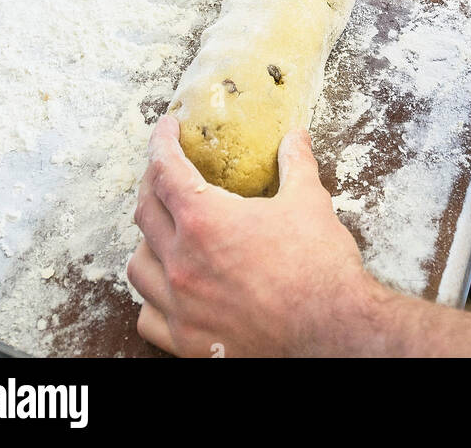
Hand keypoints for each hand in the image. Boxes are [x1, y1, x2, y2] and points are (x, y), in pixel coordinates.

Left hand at [128, 116, 383, 357]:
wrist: (332, 333)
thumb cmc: (319, 268)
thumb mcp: (309, 202)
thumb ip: (295, 164)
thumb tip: (295, 137)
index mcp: (205, 220)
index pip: (164, 170)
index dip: (161, 142)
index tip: (167, 128)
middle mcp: (182, 263)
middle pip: (145, 211)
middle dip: (152, 183)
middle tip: (168, 171)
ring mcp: (181, 306)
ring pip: (138, 266)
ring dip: (148, 242)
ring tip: (166, 231)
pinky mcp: (187, 343)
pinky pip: (148, 316)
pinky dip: (153, 297)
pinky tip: (170, 288)